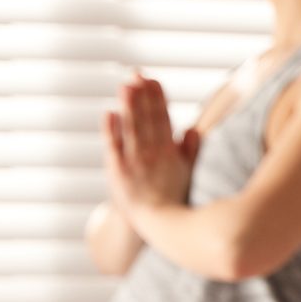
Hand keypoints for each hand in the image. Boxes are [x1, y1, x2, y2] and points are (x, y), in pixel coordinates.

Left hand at [101, 71, 192, 211]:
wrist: (156, 227)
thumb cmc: (173, 198)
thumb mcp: (188, 174)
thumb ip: (189, 150)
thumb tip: (190, 128)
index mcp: (170, 153)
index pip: (164, 119)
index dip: (157, 98)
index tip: (153, 80)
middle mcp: (153, 155)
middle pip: (147, 119)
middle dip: (142, 96)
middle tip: (137, 74)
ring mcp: (135, 162)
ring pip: (132, 128)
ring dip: (129, 106)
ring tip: (126, 85)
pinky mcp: (118, 172)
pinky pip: (114, 148)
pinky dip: (112, 131)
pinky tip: (110, 114)